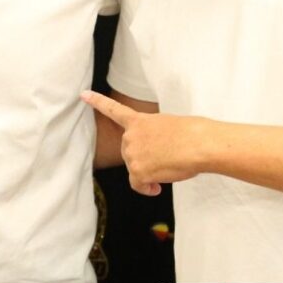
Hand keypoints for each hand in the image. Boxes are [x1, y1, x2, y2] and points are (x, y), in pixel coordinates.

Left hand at [82, 91, 200, 195]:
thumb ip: (153, 136)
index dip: (97, 102)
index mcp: (140, 121)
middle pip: (129, 153)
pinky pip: (139, 185)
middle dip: (143, 159)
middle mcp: (131, 136)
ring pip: (135, 169)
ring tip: (169, 166)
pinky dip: (147, 188)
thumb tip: (154, 154)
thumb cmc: (193, 134)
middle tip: (165, 159)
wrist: (199, 144)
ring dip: (149, 172)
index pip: (114, 110)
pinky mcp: (138, 170)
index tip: (83, 94)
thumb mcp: (168, 126)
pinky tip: (157, 188)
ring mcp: (132, 153)